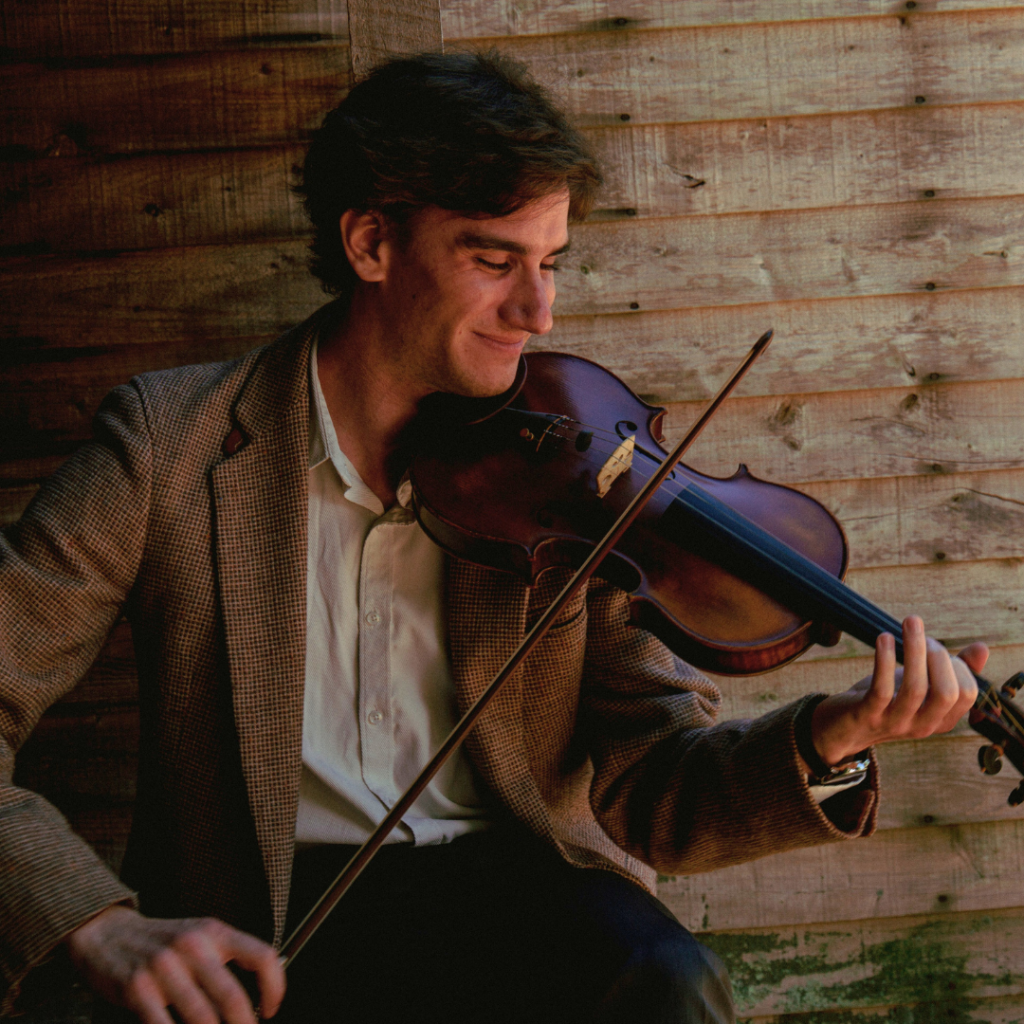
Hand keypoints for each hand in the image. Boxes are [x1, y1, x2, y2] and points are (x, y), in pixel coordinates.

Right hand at [65, 905, 284, 1022]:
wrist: (108, 933)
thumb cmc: (162, 942)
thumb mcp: (199, 937)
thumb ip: (225, 960)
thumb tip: (255, 1000)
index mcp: (214, 932)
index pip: (262, 956)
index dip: (275, 987)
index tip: (271, 1009)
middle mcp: (193, 946)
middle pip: (232, 997)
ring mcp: (164, 968)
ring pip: (202, 1018)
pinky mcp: (138, 989)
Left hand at [808, 615, 986, 767]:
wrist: (842, 729)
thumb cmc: (885, 702)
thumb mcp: (920, 686)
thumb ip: (950, 671)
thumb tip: (983, 648)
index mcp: (941, 719)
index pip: (967, 694)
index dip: (956, 666)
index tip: (935, 648)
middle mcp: (923, 726)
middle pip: (946, 693)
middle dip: (938, 656)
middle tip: (922, 633)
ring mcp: (895, 723)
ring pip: (915, 689)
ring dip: (914, 650)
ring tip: (910, 622)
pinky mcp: (868, 715)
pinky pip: (882, 690)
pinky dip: (884, 660)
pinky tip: (884, 638)